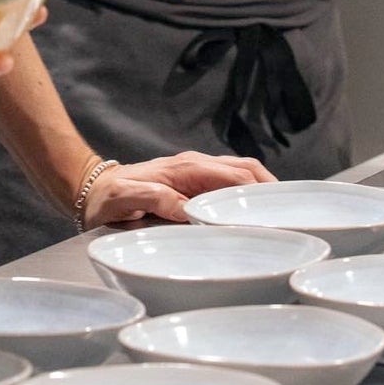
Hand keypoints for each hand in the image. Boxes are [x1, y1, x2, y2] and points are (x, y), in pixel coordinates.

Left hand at [81, 149, 272, 228]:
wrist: (93, 190)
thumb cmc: (107, 198)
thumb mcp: (124, 199)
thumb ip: (153, 199)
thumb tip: (188, 210)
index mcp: (185, 168)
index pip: (233, 177)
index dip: (256, 195)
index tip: (273, 215)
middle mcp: (196, 167)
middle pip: (247, 170)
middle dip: (271, 189)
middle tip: (290, 215)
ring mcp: (197, 174)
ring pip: (243, 176)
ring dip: (263, 192)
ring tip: (281, 217)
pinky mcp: (195, 185)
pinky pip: (230, 186)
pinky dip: (249, 197)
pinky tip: (255, 217)